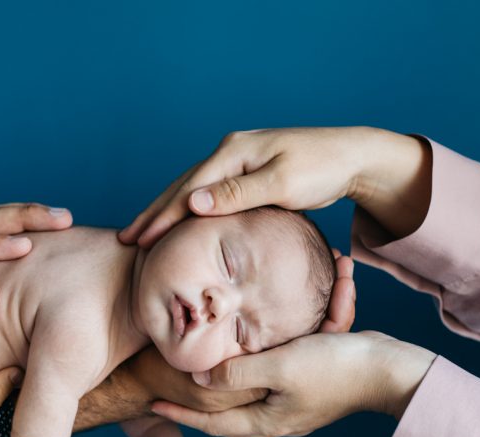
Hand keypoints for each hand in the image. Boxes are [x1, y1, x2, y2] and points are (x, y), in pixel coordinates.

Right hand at [119, 126, 428, 247]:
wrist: (352, 157)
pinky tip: (176, 225)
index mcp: (233, 152)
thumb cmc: (322, 170)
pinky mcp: (245, 173)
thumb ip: (237, 194)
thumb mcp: (282, 184)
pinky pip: (206, 194)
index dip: (161, 217)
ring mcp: (236, 161)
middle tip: (127, 240)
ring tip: (142, 235)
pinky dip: (186, 210)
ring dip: (164, 214)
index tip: (141, 241)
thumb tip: (193, 203)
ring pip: (190, 191)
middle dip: (152, 215)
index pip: (187, 190)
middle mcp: (229, 152)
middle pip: (180, 188)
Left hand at [151, 332, 435, 436]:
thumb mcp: (278, 366)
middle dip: (203, 414)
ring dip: (228, 395)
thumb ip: (236, 372)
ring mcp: (298, 408)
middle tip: (176, 398)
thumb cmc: (335, 367)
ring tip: (205, 384)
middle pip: (231, 423)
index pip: (213, 423)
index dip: (181, 414)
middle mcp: (281, 419)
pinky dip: (256, 378)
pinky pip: (273, 388)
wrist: (390, 369)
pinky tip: (251, 366)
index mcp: (269, 421)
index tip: (152, 403)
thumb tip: (198, 380)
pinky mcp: (313, 390)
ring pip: (251, 407)